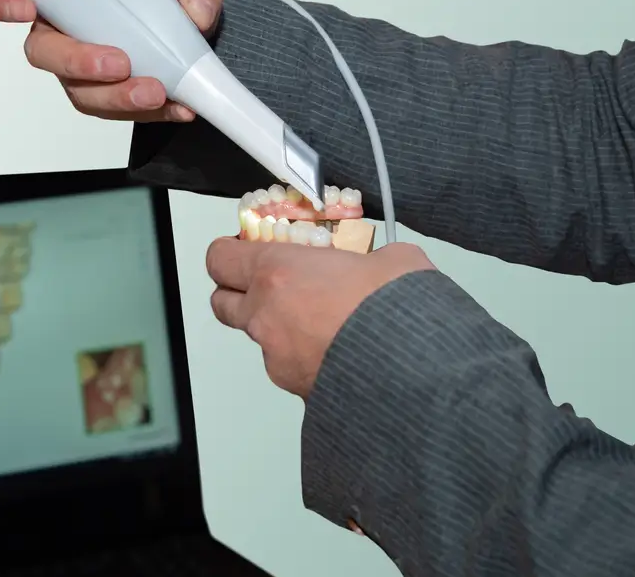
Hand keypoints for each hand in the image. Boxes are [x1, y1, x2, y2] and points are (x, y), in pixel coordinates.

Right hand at [0, 0, 225, 121]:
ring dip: (117, 96)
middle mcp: (61, 31)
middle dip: (78, 62)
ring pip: (80, 91)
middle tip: (117, 64)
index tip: (24, 8)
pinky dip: (148, 112)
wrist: (188, 31)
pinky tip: (175, 105)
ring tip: (155, 92)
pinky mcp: (106, 96)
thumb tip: (195, 11)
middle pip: (43, 53)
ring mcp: (80, 68)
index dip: (3, 0)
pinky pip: (115, 111)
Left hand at [205, 238, 435, 399]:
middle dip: (240, 291)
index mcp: (276, 273)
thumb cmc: (395, 310)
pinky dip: (305, 357)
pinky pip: (289, 367)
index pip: (220, 257)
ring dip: (277, 326)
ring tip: (320, 321)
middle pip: (222, 302)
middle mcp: (265, 316)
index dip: (230, 250)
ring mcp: (277, 358)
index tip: (247, 246)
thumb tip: (380, 261)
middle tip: (273, 283)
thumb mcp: (392, 259)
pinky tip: (340, 352)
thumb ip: (369, 256)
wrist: (414, 372)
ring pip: (258, 338)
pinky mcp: (296, 389)